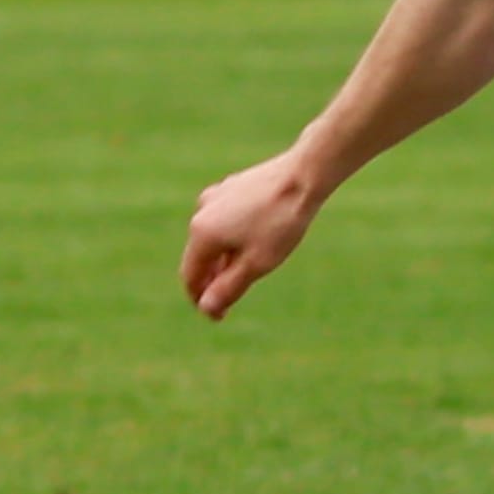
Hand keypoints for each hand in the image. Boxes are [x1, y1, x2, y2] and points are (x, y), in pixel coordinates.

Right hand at [180, 150, 317, 319]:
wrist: (303, 177)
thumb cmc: (280, 223)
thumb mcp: (255, 264)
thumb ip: (227, 288)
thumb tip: (205, 308)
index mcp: (202, 234)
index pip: (191, 277)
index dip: (202, 300)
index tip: (218, 316)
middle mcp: (201, 212)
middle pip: (199, 256)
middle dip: (212, 279)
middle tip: (231, 299)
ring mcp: (215, 196)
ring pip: (212, 237)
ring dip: (222, 258)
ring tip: (243, 272)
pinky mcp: (231, 187)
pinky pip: (223, 220)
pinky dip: (231, 237)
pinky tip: (251, 242)